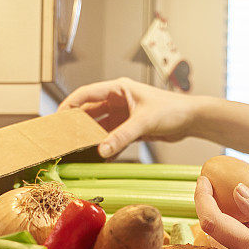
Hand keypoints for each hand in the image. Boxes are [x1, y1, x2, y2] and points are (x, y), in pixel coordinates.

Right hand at [58, 77, 197, 157]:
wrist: (192, 119)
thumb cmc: (172, 110)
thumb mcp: (144, 122)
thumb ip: (122, 136)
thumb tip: (101, 151)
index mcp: (118, 89)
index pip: (86, 94)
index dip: (69, 105)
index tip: (56, 119)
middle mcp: (118, 100)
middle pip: (90, 112)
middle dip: (77, 125)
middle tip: (63, 138)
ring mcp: (124, 115)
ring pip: (101, 127)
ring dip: (91, 138)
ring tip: (77, 151)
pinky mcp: (131, 128)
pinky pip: (113, 138)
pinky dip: (106, 147)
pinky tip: (99, 158)